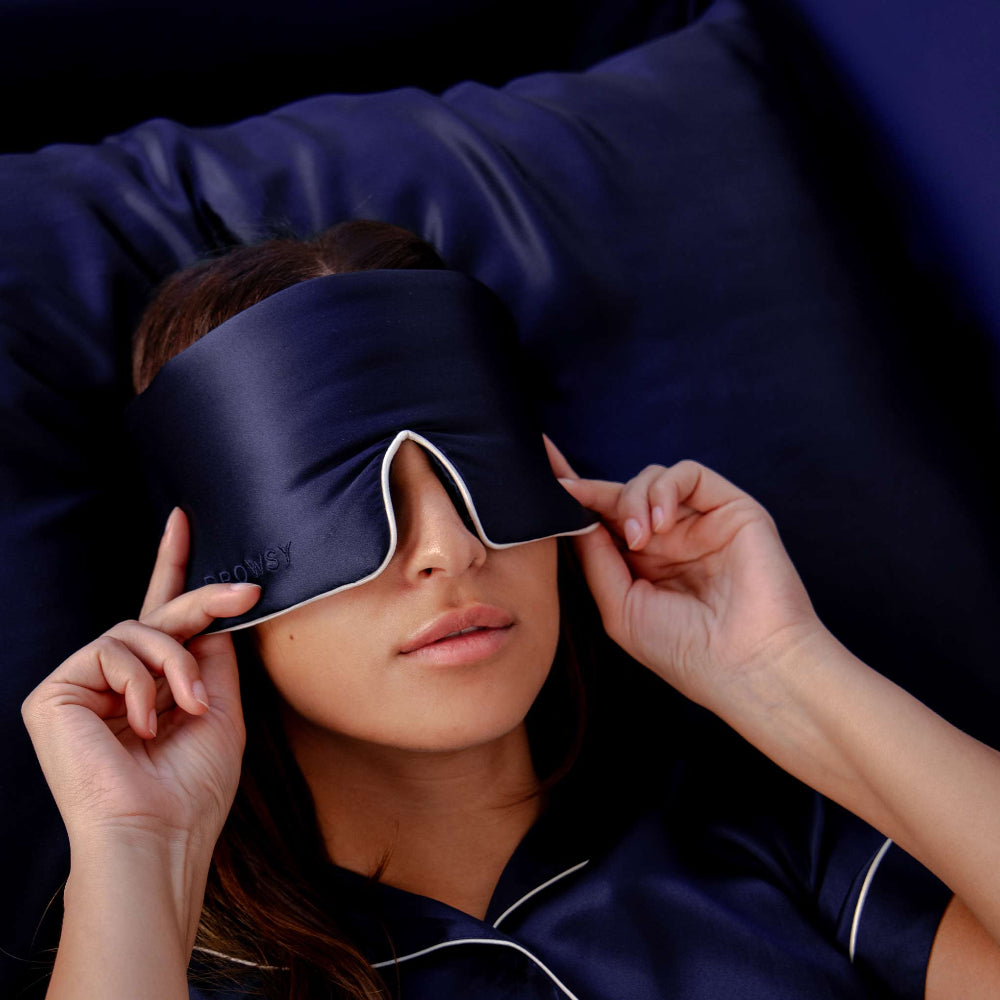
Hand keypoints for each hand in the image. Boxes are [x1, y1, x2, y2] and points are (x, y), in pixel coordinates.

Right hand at [21, 507, 261, 853]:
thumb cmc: (193, 786)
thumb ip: (212, 656)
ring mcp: (83, 686)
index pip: (163, 619)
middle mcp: (117, 682)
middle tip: (246, 593)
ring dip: (176, 664)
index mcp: (155, 686)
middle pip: (157, 615)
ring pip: (138, 630)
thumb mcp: (220, 708)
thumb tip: (212, 616)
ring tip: (187, 708)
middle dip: (203, 599)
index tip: (181, 520)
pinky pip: (110, 651)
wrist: (158, 833)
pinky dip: (140, 683)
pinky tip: (140, 724)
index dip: (172, 568)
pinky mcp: (55, 693)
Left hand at [543, 434, 826, 710]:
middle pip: (622, 493)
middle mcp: (672, 541)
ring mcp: (701, 523)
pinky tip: (662, 526)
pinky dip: (665, 490)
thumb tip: (574, 517)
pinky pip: (688, 474)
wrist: (748, 665)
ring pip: (652, 479)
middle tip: (576, 499)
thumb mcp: (621, 606)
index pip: (604, 521)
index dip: (576, 498)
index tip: (546, 476)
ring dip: (632, 499)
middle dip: (595, 493)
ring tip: (638, 537)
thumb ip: (596, 559)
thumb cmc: (686, 651)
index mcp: (645, 566)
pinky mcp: (732, 508)